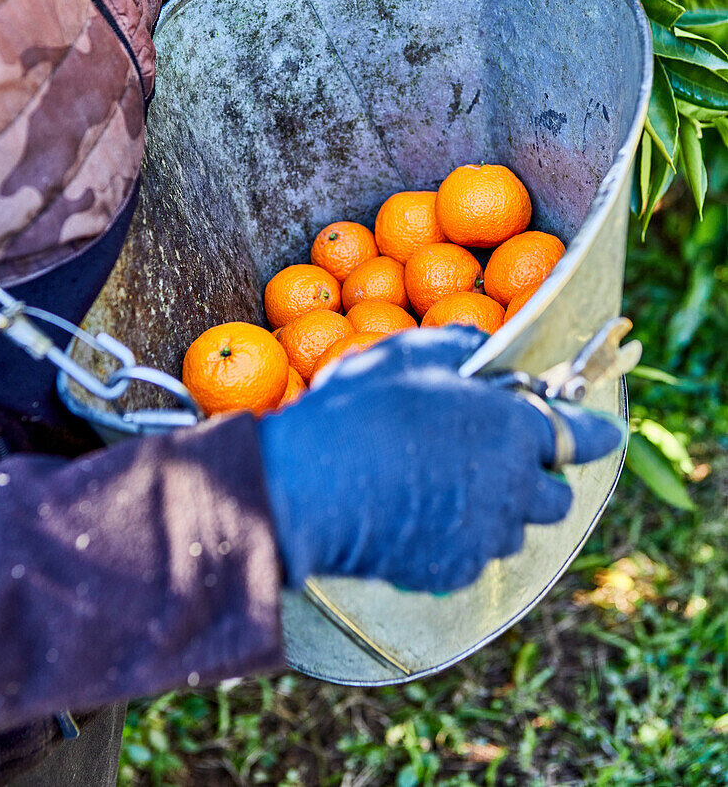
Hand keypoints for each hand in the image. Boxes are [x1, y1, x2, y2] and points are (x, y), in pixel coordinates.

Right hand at [257, 327, 621, 592]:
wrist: (309, 486)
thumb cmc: (364, 408)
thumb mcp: (412, 354)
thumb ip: (461, 345)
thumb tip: (482, 346)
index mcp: (515, 431)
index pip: (582, 435)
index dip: (597, 431)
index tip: (608, 431)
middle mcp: (513, 490)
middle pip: (555, 497)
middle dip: (540, 478)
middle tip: (503, 458)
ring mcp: (484, 538)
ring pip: (512, 529)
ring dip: (498, 508)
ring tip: (450, 484)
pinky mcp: (451, 572)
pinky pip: (471, 555)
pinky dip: (458, 536)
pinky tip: (418, 512)